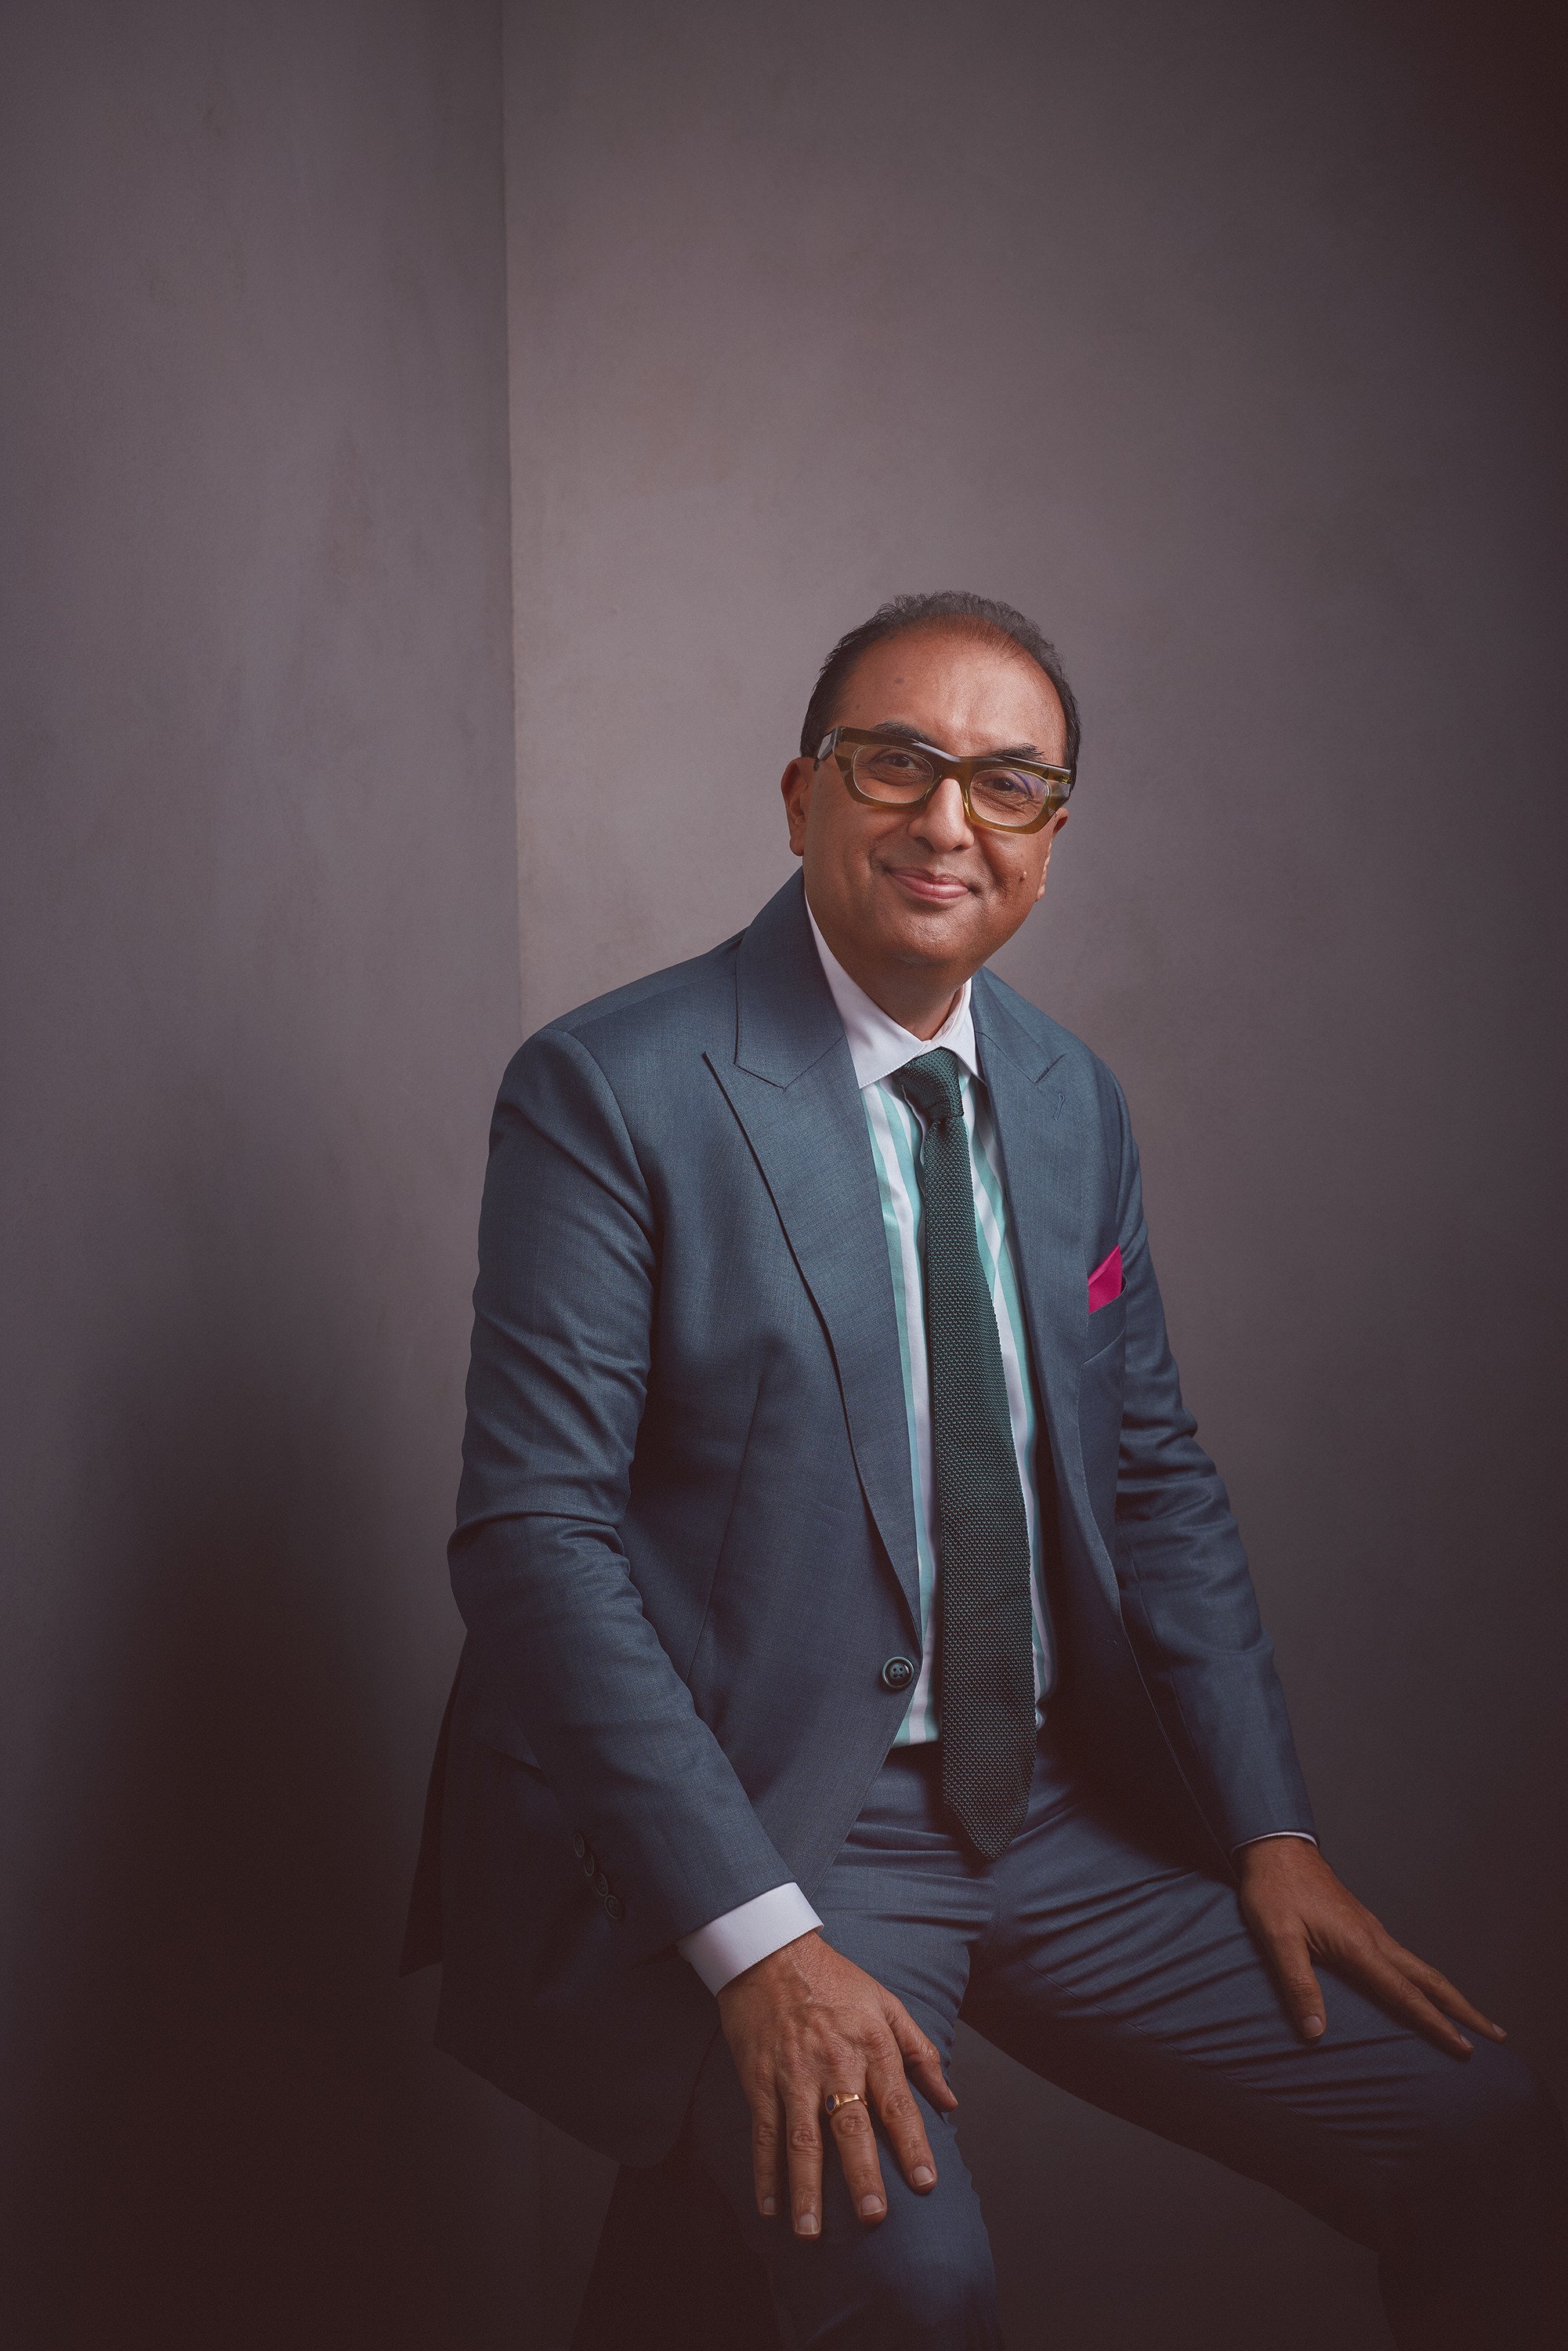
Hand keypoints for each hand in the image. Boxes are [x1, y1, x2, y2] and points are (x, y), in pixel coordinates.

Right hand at [715, 1929, 957, 2239]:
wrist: (771, 1952)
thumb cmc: (835, 1979)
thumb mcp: (886, 2003)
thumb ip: (920, 2052)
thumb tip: (950, 2099)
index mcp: (871, 2043)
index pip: (897, 2103)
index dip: (913, 2145)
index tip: (926, 2185)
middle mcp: (834, 2062)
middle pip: (850, 2126)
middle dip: (862, 2174)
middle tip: (873, 2218)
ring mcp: (793, 2073)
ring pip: (801, 2138)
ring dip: (805, 2188)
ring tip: (810, 2232)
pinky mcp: (760, 2077)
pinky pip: (764, 2131)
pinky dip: (764, 2171)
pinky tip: (769, 2206)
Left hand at [1236, 1836, 1506, 2058]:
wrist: (1274, 1846)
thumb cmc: (1274, 1890)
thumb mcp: (1277, 1937)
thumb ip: (1297, 1984)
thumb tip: (1315, 2032)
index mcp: (1359, 1945)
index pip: (1406, 1994)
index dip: (1437, 2025)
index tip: (1466, 2048)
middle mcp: (1374, 1937)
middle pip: (1430, 1979)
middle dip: (1464, 2010)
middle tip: (1496, 2035)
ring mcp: (1371, 1929)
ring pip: (1419, 1967)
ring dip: (1447, 1995)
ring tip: (1468, 2019)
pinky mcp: (1362, 1925)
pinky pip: (1402, 1959)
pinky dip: (1422, 1980)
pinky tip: (1418, 1990)